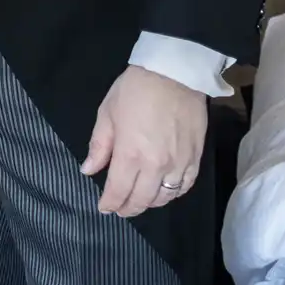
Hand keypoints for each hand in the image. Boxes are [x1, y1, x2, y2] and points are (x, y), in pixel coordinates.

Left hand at [81, 65, 207, 217]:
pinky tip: (164, 191)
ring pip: (165, 197)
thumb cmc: (135, 91)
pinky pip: (185, 186)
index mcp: (130, 155)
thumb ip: (99, 146)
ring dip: (150, 203)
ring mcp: (179, 164)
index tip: (103, 208)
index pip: (119, 191)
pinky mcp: (196, 159)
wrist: (174, 75)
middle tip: (119, 209)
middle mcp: (156, 166)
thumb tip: (88, 170)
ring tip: (139, 201)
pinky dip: (173, 194)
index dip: (110, 203)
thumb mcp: (107, 114)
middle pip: (142, 199)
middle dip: (128, 208)